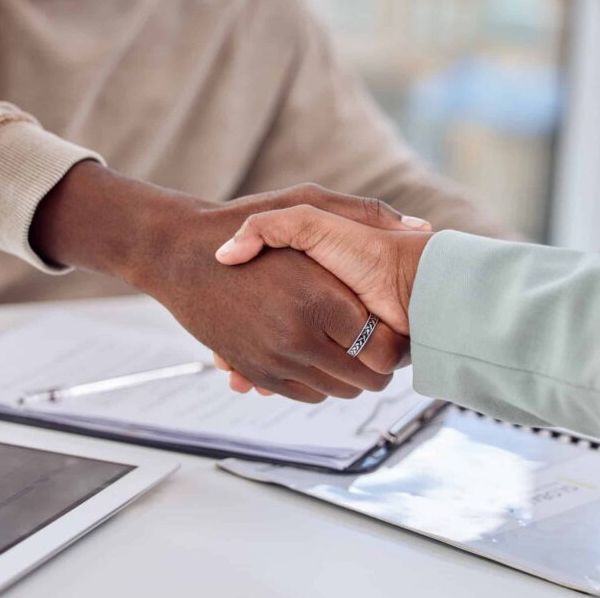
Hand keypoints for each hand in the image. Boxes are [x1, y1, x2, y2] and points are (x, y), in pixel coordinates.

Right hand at [29, 162, 428, 401]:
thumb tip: (421, 228)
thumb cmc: (244, 223)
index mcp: (320, 299)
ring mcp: (273, 359)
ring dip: (350, 377)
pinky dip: (318, 384)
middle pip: (365, 377)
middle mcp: (297, 336)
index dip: (397, 342)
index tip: (398, 329)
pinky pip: (304, 394)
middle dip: (379, 365)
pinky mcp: (255, 372)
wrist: (179, 253)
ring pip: (337, 391)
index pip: (385, 347)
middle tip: (382, 345)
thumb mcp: (307, 206)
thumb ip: (367, 214)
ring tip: (352, 349)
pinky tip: (320, 357)